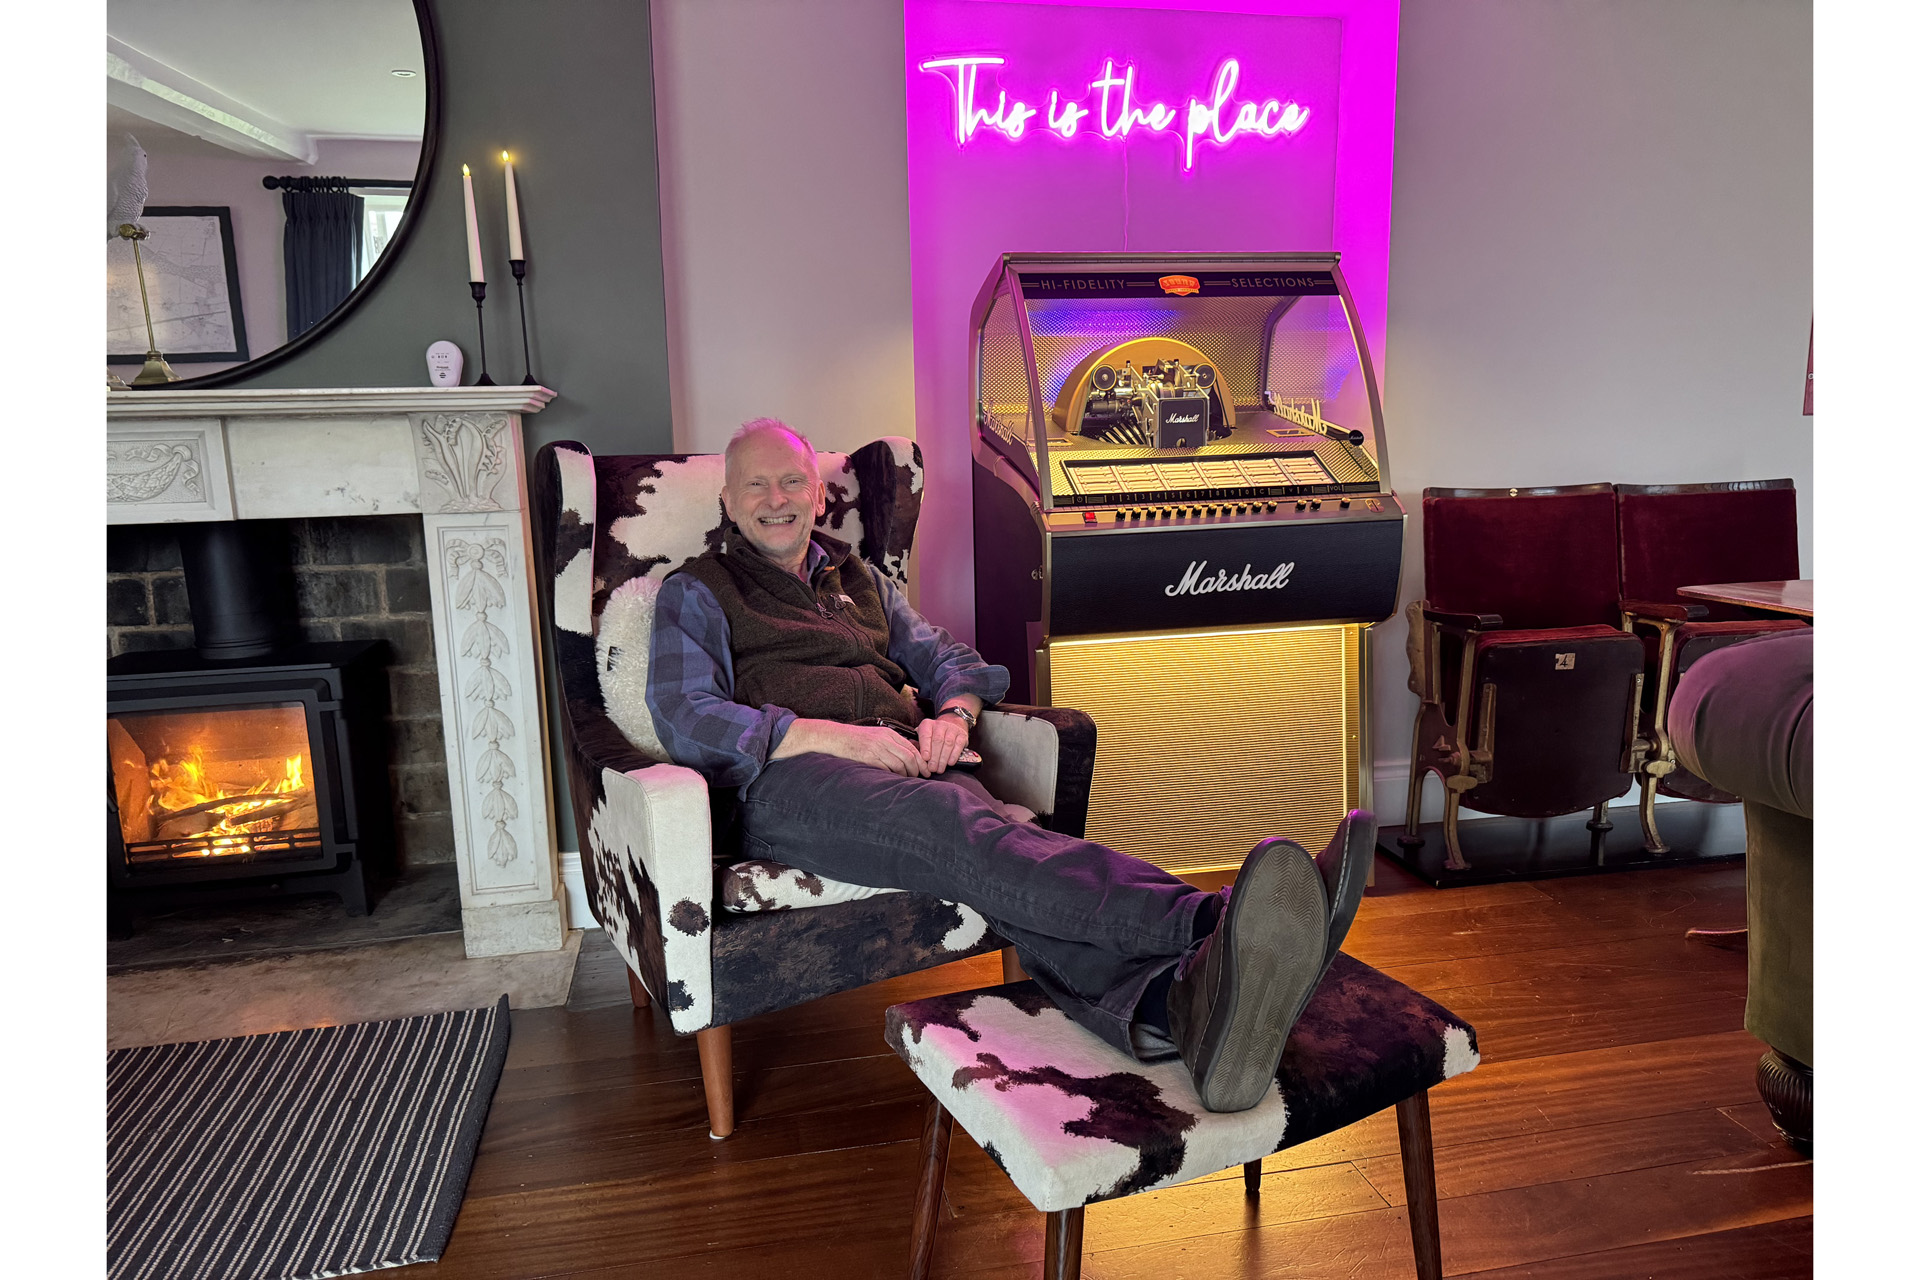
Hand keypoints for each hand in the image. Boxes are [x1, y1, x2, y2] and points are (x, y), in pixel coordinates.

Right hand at [776, 718, 930, 776]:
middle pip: (909, 757)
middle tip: (921, 778)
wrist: (835, 737)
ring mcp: (876, 749)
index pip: (912, 748)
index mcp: (889, 734)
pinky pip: (886, 769)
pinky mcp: (868, 758)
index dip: (922, 761)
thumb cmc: (856, 739)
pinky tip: (894, 781)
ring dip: (906, 775)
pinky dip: (893, 777)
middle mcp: (885, 740)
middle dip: (918, 769)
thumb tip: (908, 756)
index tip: (926, 771)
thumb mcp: (876, 735)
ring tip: (907, 781)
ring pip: (900, 764)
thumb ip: (891, 743)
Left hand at [916, 713, 969, 773]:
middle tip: (932, 768)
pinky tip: (950, 763)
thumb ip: (917, 745)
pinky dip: (954, 755)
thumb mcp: (923, 737)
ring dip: (943, 758)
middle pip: (937, 741)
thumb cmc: (933, 735)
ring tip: (940, 769)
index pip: (926, 735)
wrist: (951, 724)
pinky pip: (958, 745)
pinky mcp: (962, 734)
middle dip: (935, 757)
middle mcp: (940, 724)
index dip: (925, 747)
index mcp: (927, 724)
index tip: (925, 758)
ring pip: (948, 744)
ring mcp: (952, 728)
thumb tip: (913, 755)